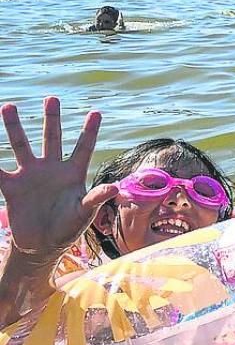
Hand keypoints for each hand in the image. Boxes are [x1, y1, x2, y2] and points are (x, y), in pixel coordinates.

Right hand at [0, 98, 117, 261]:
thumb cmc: (68, 229)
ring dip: (14, 127)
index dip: (90, 131)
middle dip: (52, 119)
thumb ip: (96, 199)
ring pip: (21, 146)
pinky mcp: (11, 186)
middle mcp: (51, 169)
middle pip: (52, 139)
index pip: (84, 148)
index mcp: (73, 174)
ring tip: (9, 107)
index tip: (96, 111)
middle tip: (51, 98)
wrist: (43, 245)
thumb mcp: (84, 214)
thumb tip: (115, 187)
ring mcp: (30, 175)